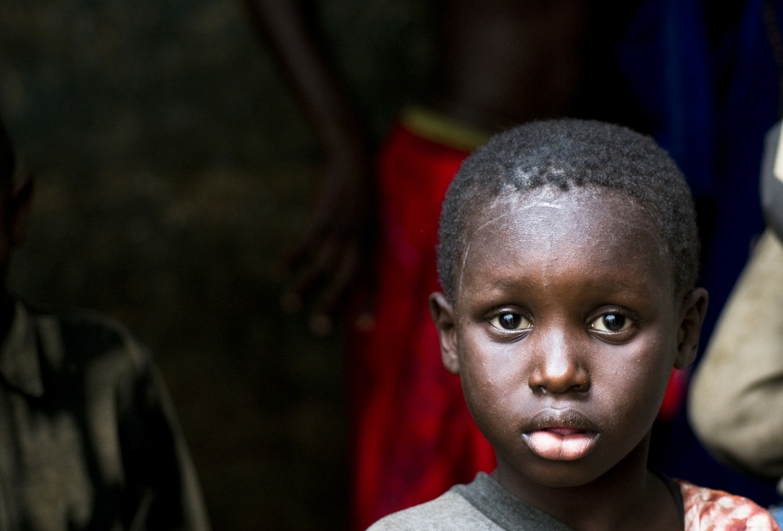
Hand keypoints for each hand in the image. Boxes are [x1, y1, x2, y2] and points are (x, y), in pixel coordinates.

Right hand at [282, 146, 375, 335]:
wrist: (354, 157)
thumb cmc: (362, 190)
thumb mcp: (368, 218)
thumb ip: (362, 241)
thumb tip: (353, 262)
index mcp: (371, 243)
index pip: (370, 279)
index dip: (367, 303)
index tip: (365, 328)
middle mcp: (359, 240)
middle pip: (346, 279)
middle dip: (333, 305)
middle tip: (319, 329)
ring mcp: (341, 229)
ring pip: (322, 265)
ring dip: (306, 287)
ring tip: (289, 306)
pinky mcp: (324, 216)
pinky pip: (307, 243)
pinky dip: (293, 258)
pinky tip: (280, 272)